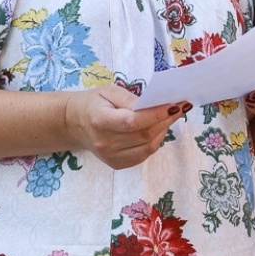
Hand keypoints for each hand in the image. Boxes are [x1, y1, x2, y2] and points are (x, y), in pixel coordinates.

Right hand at [66, 84, 190, 169]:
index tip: (175, 105)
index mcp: (100, 120)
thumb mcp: (109, 91)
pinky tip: (158, 129)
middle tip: (180, 107)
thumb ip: (130, 98)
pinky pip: (144, 154)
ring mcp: (111, 157)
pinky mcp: (117, 164)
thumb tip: (156, 104)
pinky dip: (155, 141)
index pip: (133, 121)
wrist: (74, 124)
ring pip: (148, 146)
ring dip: (164, 131)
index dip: (157, 114)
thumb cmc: (94, 103)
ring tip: (170, 116)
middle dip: (166, 121)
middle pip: (144, 135)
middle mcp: (105, 142)